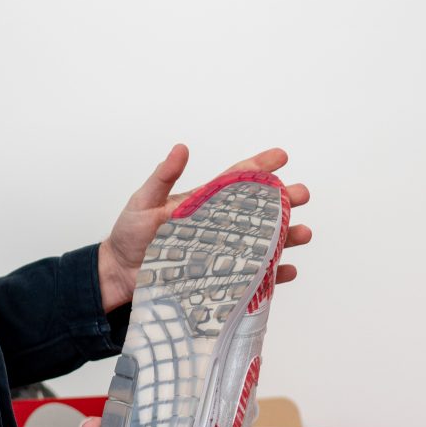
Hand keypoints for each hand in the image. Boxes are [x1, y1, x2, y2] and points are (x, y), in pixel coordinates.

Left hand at [97, 144, 312, 313]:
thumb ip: (163, 178)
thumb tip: (181, 148)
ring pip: (263, 243)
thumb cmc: (130, 235)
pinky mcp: (220, 278)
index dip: (260, 167)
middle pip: (259, 211)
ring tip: (305, 233)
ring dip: (286, 237)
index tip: (282, 156)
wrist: (120, 274)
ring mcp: (222, 252)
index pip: (237, 180)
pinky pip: (252, 277)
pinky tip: (287, 270)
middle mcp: (219, 226)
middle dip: (284, 201)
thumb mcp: (144, 202)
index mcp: (204, 202)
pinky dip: (272, 275)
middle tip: (303, 193)